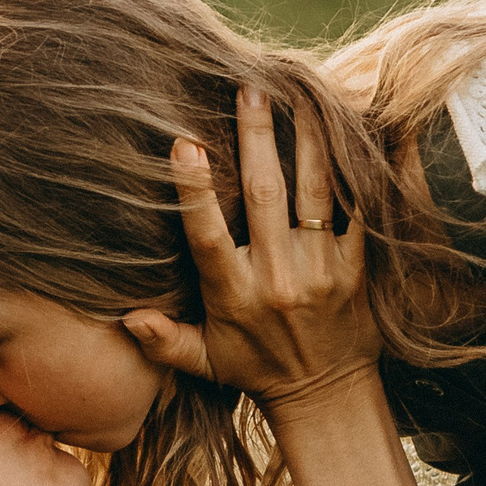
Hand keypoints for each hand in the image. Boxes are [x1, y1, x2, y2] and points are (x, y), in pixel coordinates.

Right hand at [123, 85, 380, 416]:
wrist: (329, 396)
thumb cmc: (258, 370)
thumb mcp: (205, 362)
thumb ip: (165, 341)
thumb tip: (126, 318)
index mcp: (234, 296)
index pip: (207, 235)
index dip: (195, 191)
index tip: (185, 144)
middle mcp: (277, 278)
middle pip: (264, 195)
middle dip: (256, 139)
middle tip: (249, 90)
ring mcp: (322, 270)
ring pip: (314, 191)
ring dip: (306, 139)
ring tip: (300, 94)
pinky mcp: (359, 267)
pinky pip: (359, 210)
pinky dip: (357, 170)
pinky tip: (351, 129)